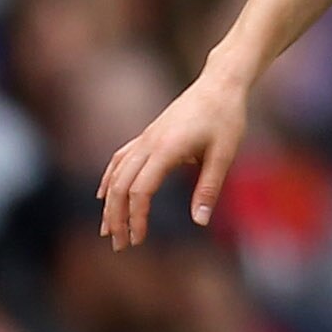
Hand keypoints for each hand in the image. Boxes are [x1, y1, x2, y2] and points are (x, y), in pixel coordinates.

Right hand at [97, 67, 248, 248]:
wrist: (220, 85)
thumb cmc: (227, 119)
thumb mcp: (225, 154)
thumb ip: (209, 187)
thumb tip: (200, 222)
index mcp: (167, 149)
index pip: (140, 190)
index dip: (136, 217)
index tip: (139, 239)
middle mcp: (149, 144)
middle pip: (121, 186)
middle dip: (117, 218)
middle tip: (119, 246)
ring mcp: (145, 138)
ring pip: (117, 174)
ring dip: (110, 204)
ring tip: (107, 230)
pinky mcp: (147, 135)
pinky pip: (120, 159)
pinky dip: (109, 179)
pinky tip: (105, 195)